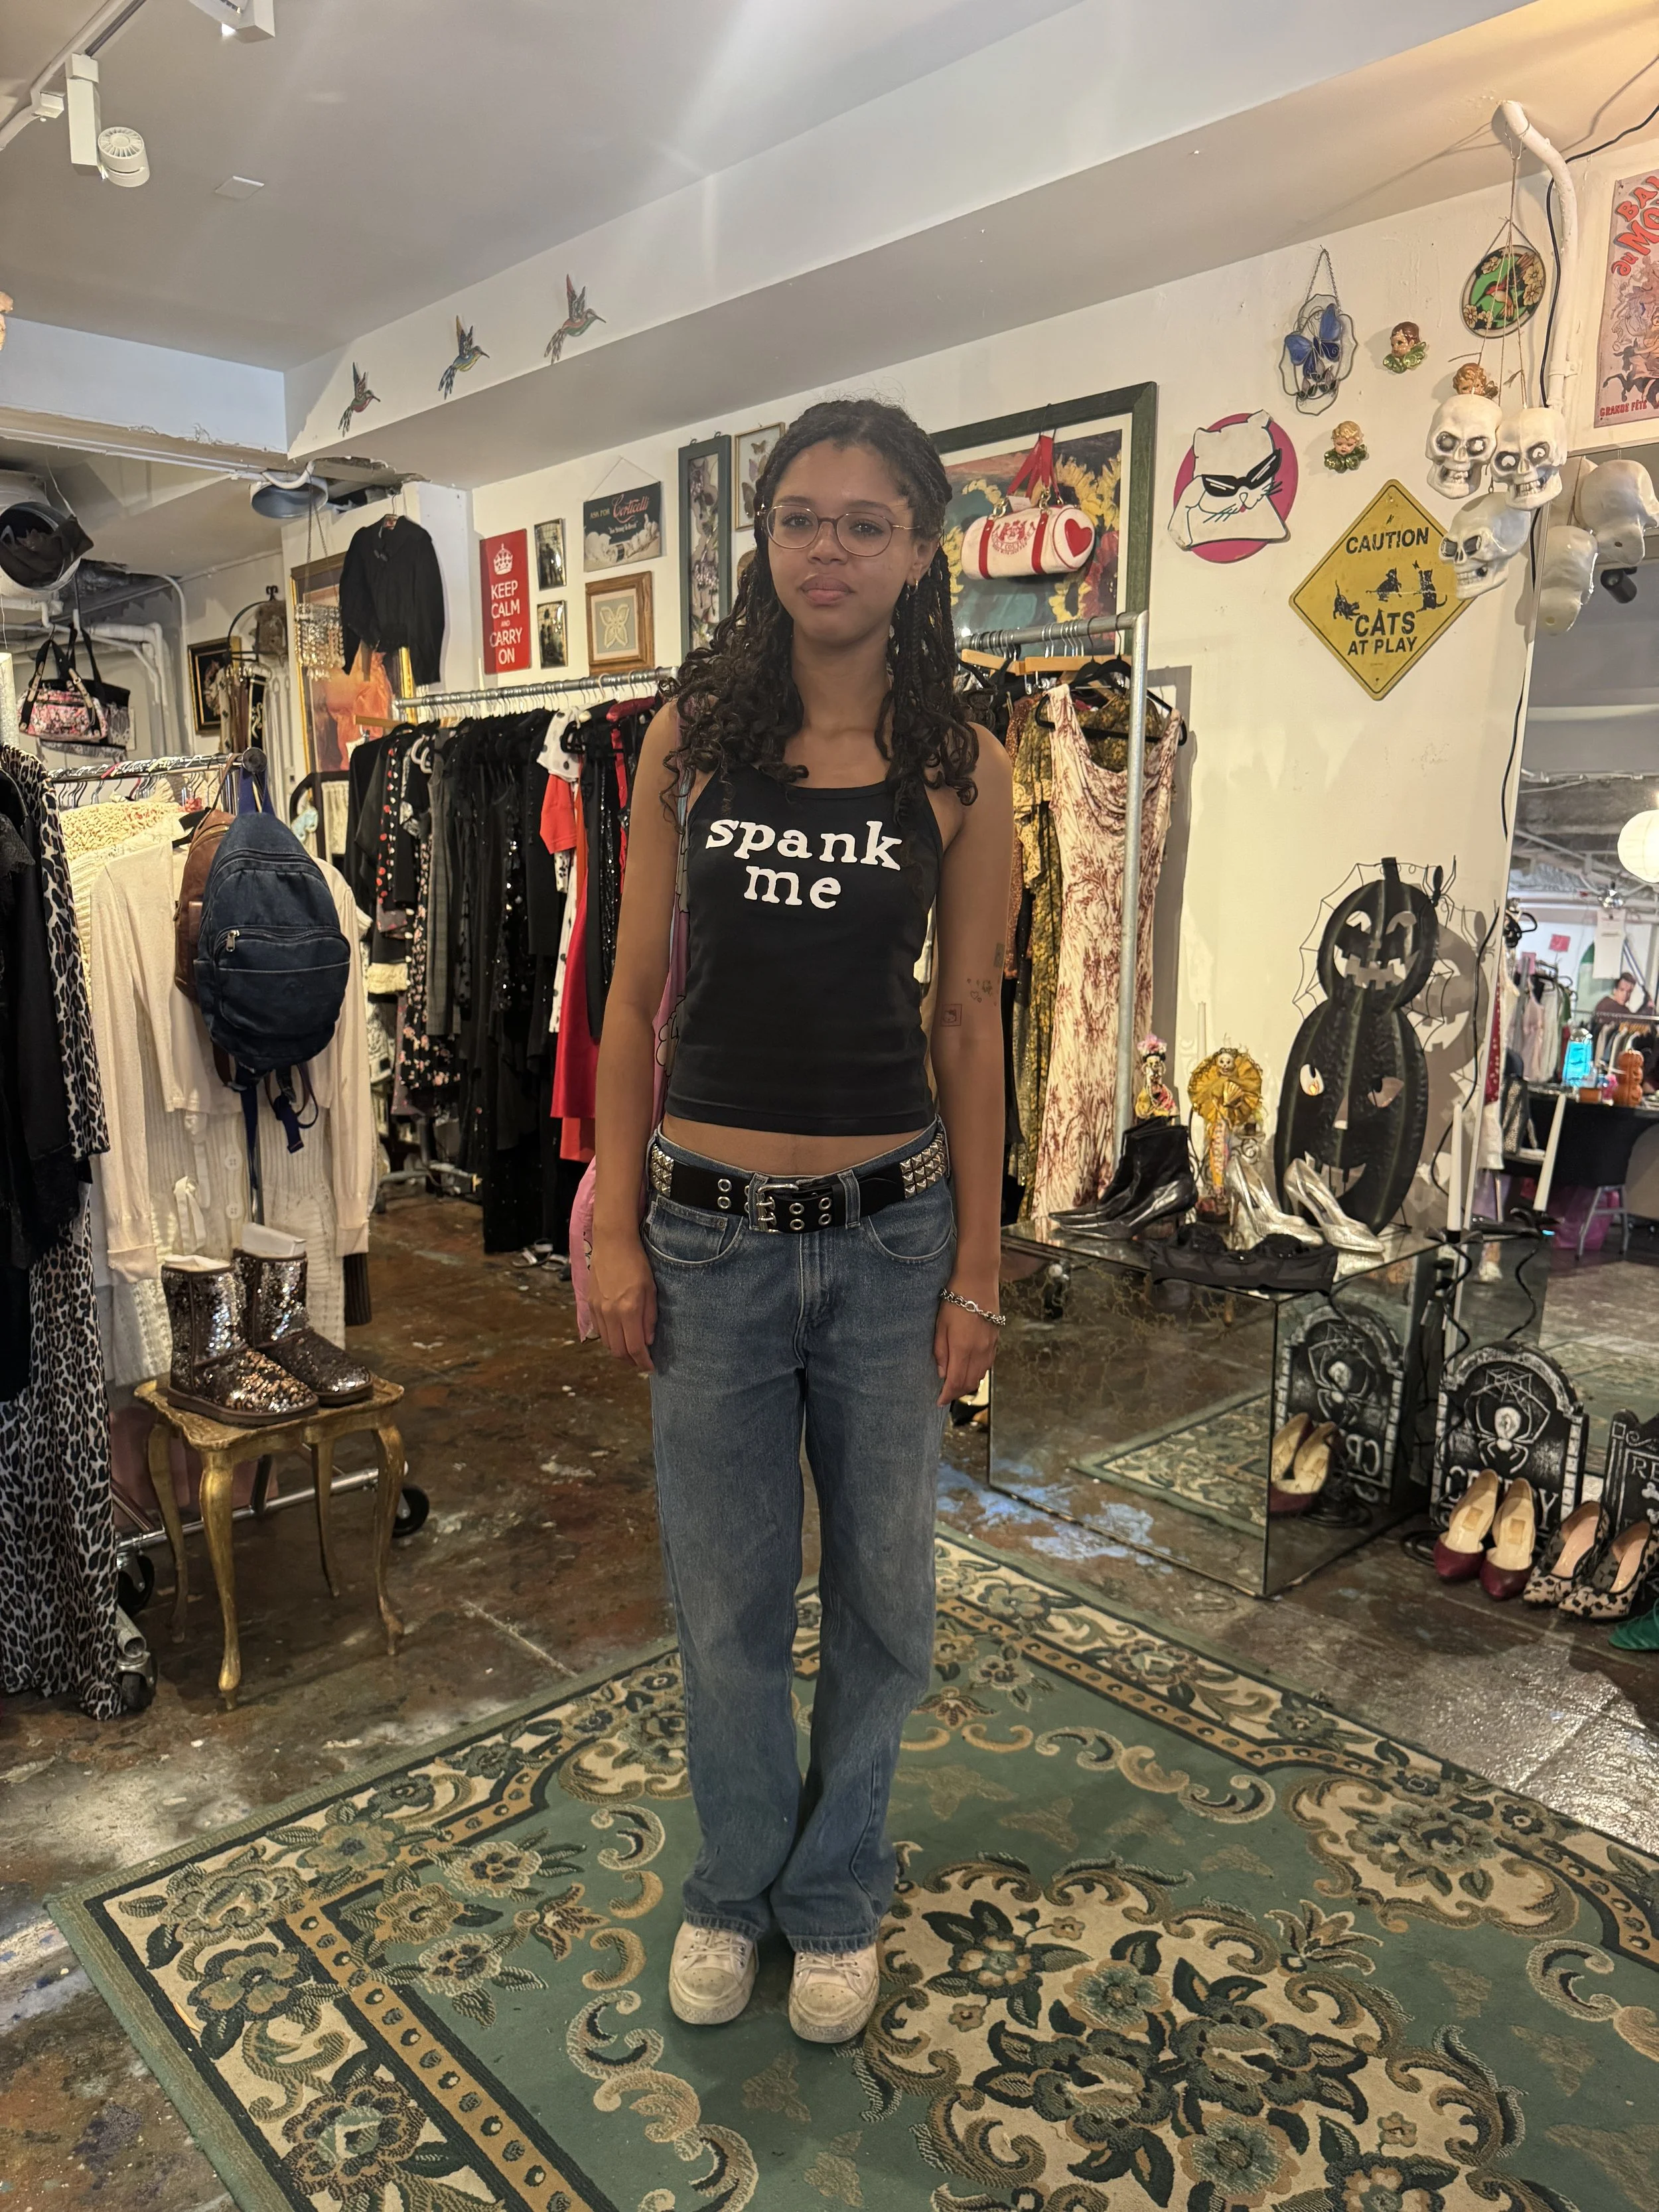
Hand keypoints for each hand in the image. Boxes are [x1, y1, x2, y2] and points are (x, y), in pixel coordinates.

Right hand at [591, 1224, 656, 1370]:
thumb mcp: (651, 1290)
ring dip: (619, 1351)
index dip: (643, 1362)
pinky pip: (599, 1331)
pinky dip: (609, 1338)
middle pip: (618, 1351)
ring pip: (607, 1343)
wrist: (613, 1243)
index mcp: (628, 1309)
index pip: (635, 1347)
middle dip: (630, 1361)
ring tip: (631, 1350)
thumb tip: (648, 1341)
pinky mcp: (589, 1304)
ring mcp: (597, 1309)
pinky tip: (619, 1335)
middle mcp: (610, 1313)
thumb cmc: (637, 1263)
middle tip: (641, 1361)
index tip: (650, 1367)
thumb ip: (649, 1318)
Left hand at [934, 1290, 999, 1406]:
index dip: (947, 1395)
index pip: (956, 1381)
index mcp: (963, 1348)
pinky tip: (969, 1369)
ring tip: (956, 1384)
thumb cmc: (955, 1299)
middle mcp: (979, 1351)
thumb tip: (942, 1373)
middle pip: (970, 1382)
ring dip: (968, 1384)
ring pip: (981, 1375)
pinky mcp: (995, 1340)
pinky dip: (978, 1372)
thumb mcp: (940, 1324)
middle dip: (957, 1392)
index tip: (939, 1401)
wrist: (978, 1279)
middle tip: (946, 1394)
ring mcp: (990, 1346)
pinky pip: (987, 1364)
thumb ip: (940, 1351)